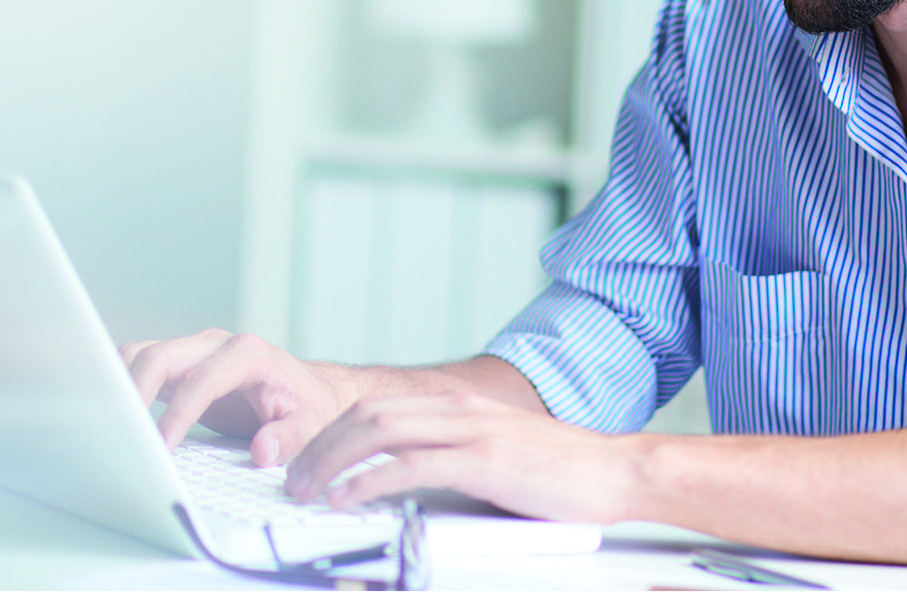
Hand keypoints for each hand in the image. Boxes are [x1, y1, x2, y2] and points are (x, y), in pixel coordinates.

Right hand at [120, 328, 343, 466]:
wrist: (307, 390)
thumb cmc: (307, 406)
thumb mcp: (310, 424)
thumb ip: (290, 437)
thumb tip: (263, 450)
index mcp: (248, 355)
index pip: (201, 380)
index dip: (177, 414)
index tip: (160, 447)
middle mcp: (217, 346)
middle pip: (160, 357)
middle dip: (133, 393)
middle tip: (120, 437)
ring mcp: (194, 351)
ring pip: (141, 355)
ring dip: (118, 385)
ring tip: (107, 426)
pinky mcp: (178, 365)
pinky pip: (138, 365)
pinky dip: (119, 384)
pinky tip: (111, 415)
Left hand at [284, 387, 636, 524]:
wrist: (614, 472)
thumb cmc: (561, 476)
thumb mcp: (498, 459)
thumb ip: (455, 461)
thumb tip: (405, 485)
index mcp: (460, 407)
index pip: (379, 407)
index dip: (334, 432)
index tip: (307, 461)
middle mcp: (460, 409)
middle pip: (368, 413)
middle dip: (320, 445)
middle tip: (292, 479)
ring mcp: (471, 430)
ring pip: (380, 430)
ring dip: (333, 460)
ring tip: (306, 490)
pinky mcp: (483, 459)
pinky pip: (411, 464)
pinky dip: (370, 479)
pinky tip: (348, 498)